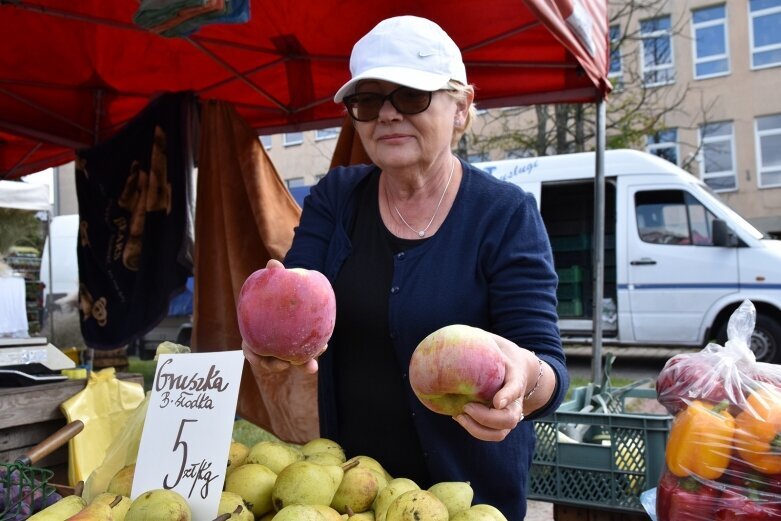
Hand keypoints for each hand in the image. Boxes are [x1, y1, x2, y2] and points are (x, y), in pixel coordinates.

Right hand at [240, 255, 318, 374]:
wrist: (295, 293)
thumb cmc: (281, 287)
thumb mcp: (277, 281)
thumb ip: (274, 275)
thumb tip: (272, 264)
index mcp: (255, 333)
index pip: (250, 349)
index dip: (254, 355)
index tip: (256, 351)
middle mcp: (269, 344)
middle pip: (268, 361)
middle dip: (275, 366)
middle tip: (284, 364)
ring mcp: (284, 347)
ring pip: (290, 361)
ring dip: (300, 365)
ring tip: (311, 366)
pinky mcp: (299, 347)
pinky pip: (305, 353)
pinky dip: (313, 352)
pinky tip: (323, 345)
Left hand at [453, 334, 545, 440]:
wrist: (520, 369)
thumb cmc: (502, 354)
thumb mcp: (495, 342)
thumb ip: (479, 338)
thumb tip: (451, 333)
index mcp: (516, 378)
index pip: (515, 388)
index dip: (507, 396)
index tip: (497, 401)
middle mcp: (516, 401)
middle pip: (509, 419)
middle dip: (486, 417)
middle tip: (466, 406)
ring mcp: (510, 414)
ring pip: (500, 433)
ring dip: (478, 429)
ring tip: (459, 415)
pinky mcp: (500, 423)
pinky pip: (490, 434)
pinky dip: (474, 429)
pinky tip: (458, 416)